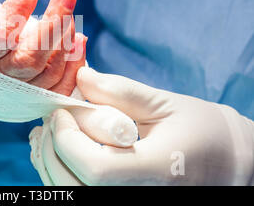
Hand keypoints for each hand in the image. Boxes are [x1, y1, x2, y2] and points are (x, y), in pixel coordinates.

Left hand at [30, 67, 253, 184]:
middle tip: (50, 120)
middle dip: (52, 150)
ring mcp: (130, 202)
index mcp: (158, 170)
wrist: (222, 162)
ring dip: (49, 163)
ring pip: (71, 194)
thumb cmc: (200, 130)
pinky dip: (59, 175)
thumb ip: (121, 92)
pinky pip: (79, 194)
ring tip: (48, 134)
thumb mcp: (164, 104)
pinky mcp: (123, 199)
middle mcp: (141, 195)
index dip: (67, 140)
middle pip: (75, 187)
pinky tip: (57, 151)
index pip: (96, 169)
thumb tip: (81, 76)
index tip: (61, 112)